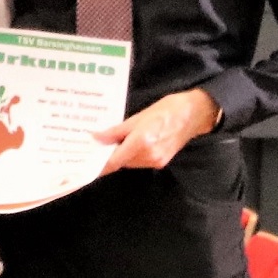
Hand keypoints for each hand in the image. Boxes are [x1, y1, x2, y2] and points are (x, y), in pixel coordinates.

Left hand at [97, 88, 220, 172]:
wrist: (194, 114)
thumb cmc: (166, 109)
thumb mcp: (137, 117)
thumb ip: (116, 131)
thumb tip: (96, 138)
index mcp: (141, 142)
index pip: (113, 161)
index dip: (97, 166)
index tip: (83, 168)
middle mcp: (148, 155)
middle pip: (120, 162)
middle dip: (107, 156)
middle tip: (93, 149)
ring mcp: (156, 160)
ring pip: (129, 162)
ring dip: (120, 155)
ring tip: (110, 143)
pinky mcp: (161, 161)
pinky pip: (139, 161)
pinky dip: (131, 155)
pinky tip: (128, 144)